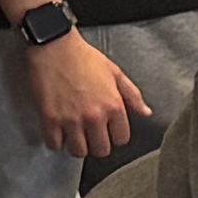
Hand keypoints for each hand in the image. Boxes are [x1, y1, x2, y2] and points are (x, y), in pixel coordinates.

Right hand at [8, 26, 151, 164]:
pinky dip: (55, 141)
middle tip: (90, 136)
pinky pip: (54, 144)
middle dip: (97, 145)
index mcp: (113, 105)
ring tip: (73, 135)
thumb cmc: (83, 56)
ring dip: (76, 145)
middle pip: (101, 150)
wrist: (54, 45)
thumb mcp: (114, 72)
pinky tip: (57, 132)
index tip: (107, 132)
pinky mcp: (50, 119)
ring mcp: (71, 120)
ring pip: (78, 152)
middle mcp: (95, 116)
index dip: (115, 136)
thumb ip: (132, 95)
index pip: (121, 139)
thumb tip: (146, 113)